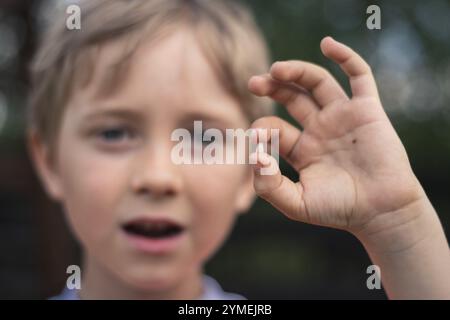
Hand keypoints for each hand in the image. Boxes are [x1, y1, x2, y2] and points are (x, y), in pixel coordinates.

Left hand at [248, 36, 423, 234]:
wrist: (381, 212)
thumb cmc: (339, 209)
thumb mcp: (296, 204)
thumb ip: (268, 185)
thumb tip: (254, 155)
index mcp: (301, 148)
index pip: (274, 127)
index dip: (262, 128)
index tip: (258, 138)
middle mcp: (320, 128)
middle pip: (292, 97)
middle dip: (272, 87)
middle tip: (254, 83)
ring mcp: (342, 117)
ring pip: (317, 82)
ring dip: (297, 71)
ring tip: (277, 69)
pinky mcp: (366, 110)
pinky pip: (359, 76)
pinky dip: (346, 57)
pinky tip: (327, 44)